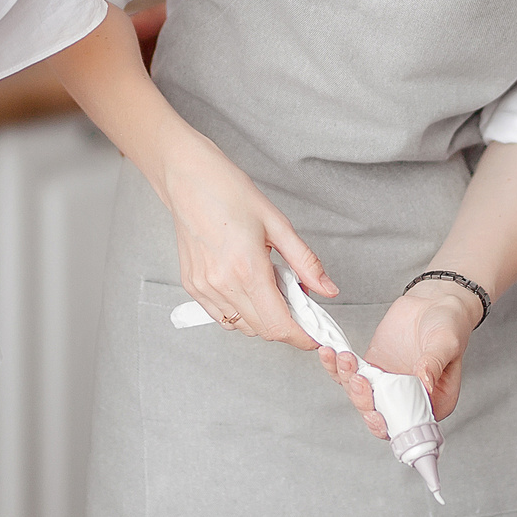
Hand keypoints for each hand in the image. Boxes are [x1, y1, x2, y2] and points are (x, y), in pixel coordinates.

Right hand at [157, 135, 335, 350]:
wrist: (188, 179)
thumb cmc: (230, 193)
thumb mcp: (278, 224)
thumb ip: (305, 262)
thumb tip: (328, 290)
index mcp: (247, 269)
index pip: (278, 325)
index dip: (301, 337)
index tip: (315, 336)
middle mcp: (222, 284)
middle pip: (262, 331)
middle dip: (287, 327)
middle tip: (300, 307)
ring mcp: (204, 288)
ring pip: (241, 327)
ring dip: (263, 320)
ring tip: (273, 290)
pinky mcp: (192, 286)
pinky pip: (222, 316)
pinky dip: (241, 314)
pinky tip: (250, 290)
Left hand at [321, 281, 479, 430]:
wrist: (435, 301)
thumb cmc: (449, 325)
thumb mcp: (446, 344)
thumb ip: (434, 364)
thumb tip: (425, 383)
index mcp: (431, 402)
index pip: (406, 426)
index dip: (388, 426)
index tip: (374, 415)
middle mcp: (406, 398)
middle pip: (377, 413)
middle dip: (362, 400)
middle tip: (358, 379)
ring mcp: (387, 383)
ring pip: (359, 395)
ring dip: (347, 380)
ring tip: (345, 358)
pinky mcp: (373, 365)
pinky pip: (351, 373)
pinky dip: (338, 365)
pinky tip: (332, 352)